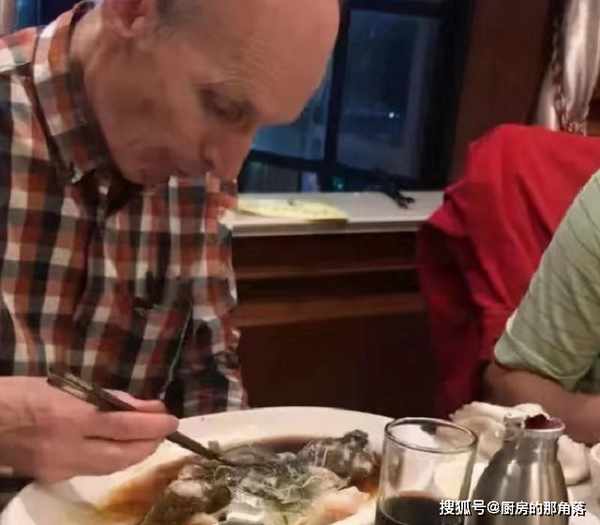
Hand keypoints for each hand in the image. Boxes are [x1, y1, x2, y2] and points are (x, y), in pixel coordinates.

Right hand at [0, 377, 178, 482]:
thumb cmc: (25, 393)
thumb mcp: (68, 385)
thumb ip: (109, 398)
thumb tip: (144, 406)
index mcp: (74, 416)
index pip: (126, 424)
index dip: (154, 424)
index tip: (171, 419)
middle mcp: (70, 446)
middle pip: (124, 453)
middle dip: (150, 443)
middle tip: (164, 430)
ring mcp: (61, 466)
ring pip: (111, 467)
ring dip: (135, 454)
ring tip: (149, 439)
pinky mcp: (53, 477)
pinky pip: (93, 470)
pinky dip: (113, 460)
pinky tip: (121, 449)